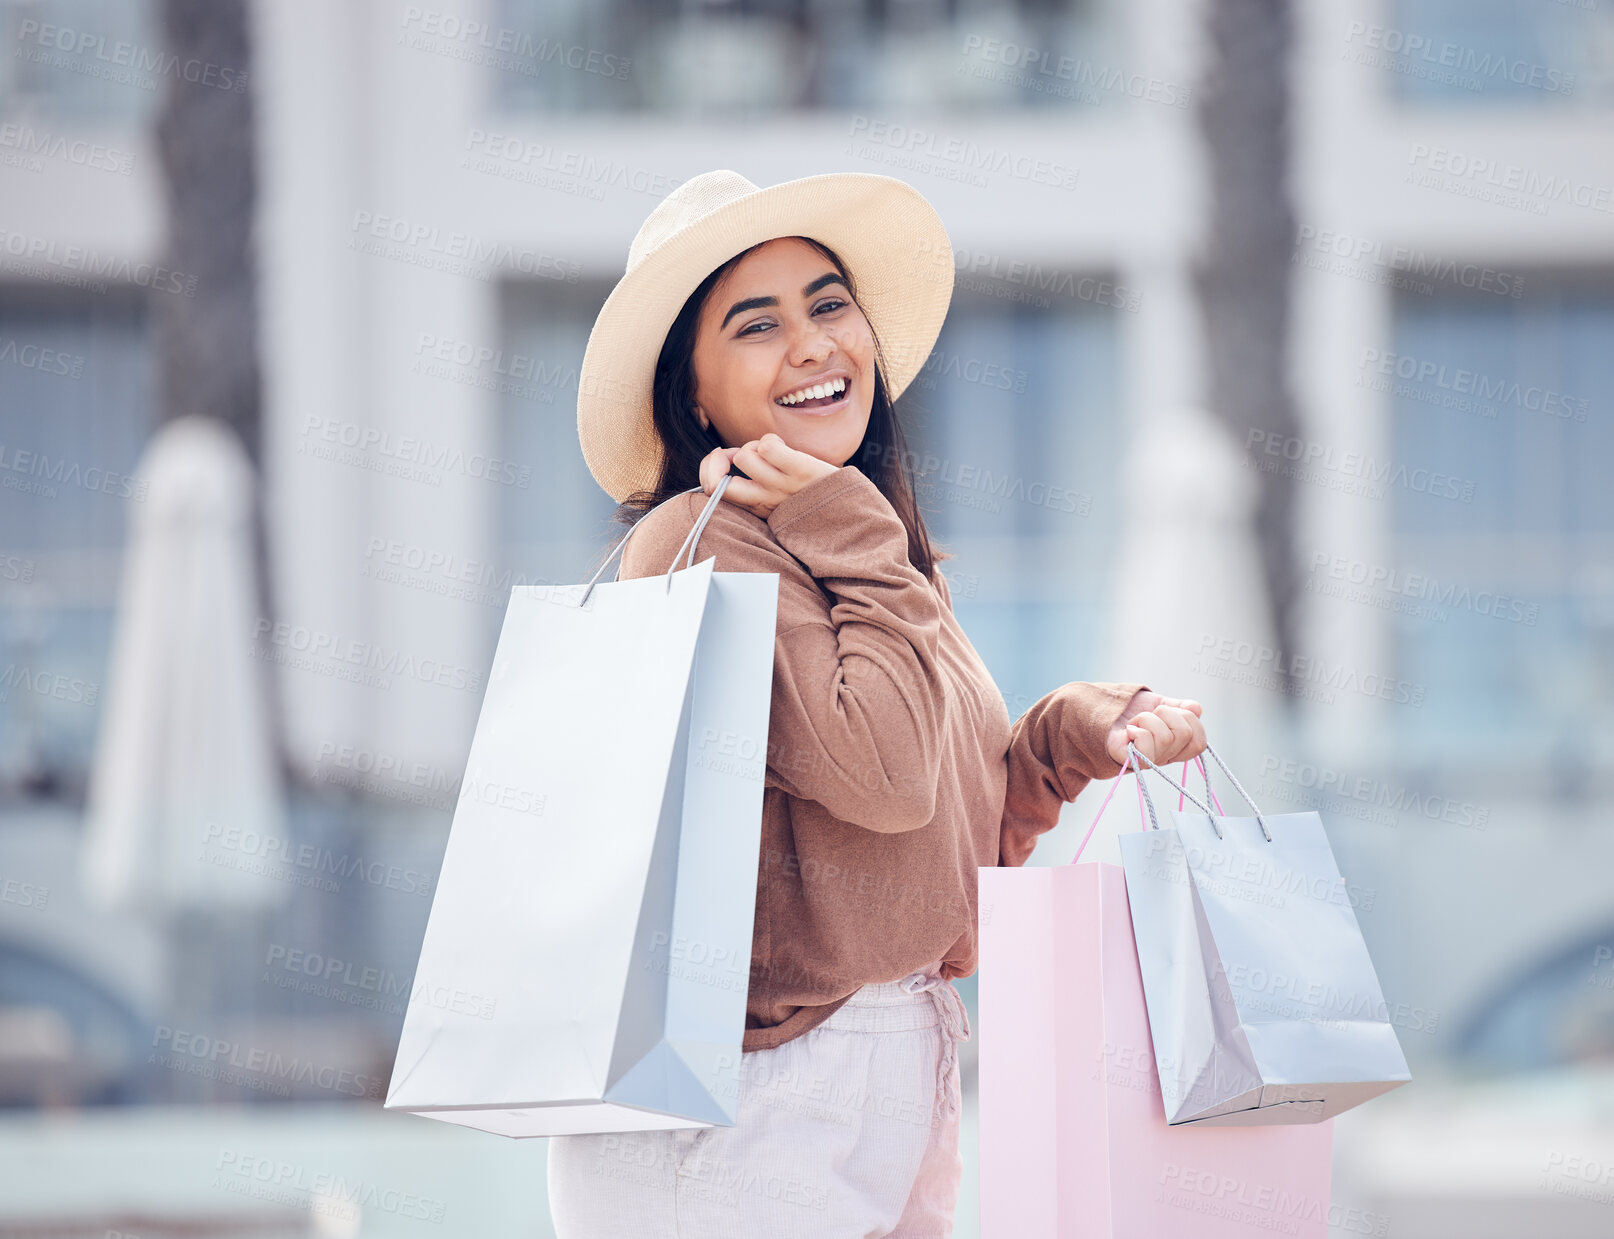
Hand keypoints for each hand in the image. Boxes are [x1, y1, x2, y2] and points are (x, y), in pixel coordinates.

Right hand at [699, 433, 839, 520]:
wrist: (852, 515)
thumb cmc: (812, 502)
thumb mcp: (778, 504)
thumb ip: (757, 488)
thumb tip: (733, 459)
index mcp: (756, 508)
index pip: (713, 491)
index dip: (709, 472)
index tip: (722, 464)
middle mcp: (765, 500)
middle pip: (720, 478)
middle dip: (720, 460)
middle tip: (738, 457)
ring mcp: (782, 486)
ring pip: (744, 455)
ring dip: (754, 446)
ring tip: (772, 452)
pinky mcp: (800, 470)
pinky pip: (768, 445)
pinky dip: (771, 440)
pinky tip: (785, 447)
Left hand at [1105, 690, 1205, 771]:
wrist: (1101, 711)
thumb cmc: (1130, 710)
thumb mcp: (1159, 704)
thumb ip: (1180, 706)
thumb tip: (1196, 709)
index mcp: (1176, 746)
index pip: (1199, 741)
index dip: (1190, 721)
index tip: (1171, 711)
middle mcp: (1165, 757)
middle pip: (1185, 733)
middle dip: (1166, 714)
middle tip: (1149, 715)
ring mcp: (1149, 761)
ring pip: (1166, 737)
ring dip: (1147, 719)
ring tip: (1135, 722)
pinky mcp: (1131, 761)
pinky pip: (1146, 746)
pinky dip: (1137, 730)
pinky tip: (1128, 731)